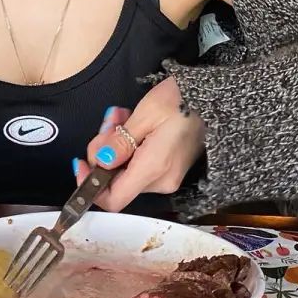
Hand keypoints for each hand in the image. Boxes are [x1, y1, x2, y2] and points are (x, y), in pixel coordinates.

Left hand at [75, 79, 204, 211]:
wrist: (217, 97)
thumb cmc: (183, 101)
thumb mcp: (146, 114)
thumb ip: (120, 142)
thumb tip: (99, 163)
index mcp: (154, 170)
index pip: (113, 200)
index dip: (90, 185)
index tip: (80, 161)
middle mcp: (161, 181)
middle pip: (116, 178)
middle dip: (104, 149)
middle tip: (110, 119)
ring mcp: (168, 175)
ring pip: (126, 167)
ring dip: (116, 141)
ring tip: (121, 114)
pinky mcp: (170, 166)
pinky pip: (139, 161)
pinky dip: (130, 143)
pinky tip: (132, 120)